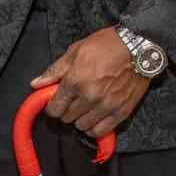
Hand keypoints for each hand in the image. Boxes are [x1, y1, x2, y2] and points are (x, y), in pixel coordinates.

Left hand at [31, 27, 149, 138]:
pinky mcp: (121, 111)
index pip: (54, 108)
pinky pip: (101, 131)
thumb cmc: (107, 45)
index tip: (56, 102)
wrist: (138, 46)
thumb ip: (55, 70)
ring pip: (82, 127)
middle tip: (72, 101)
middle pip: (67, 118)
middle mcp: (89, 96)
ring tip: (85, 108)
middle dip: (66, 111)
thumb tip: (36, 84)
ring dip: (80, 119)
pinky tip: (95, 118)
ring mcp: (106, 106)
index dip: (52, 106)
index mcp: (75, 81)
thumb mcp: (76, 51)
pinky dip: (95, 128)